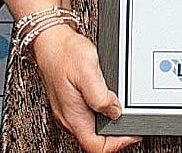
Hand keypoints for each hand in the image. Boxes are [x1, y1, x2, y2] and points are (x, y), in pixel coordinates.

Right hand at [29, 24, 140, 151]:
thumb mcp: (87, 70)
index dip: (118, 143)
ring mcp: (69, 110)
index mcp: (73, 116)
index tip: (132, 131)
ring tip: (120, 105)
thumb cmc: (64, 52)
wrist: (50, 39)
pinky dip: (103, 109)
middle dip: (117, 131)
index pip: (97, 147)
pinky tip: (108, 96)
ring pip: (94, 127)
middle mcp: (69, 118)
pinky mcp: (72, 101)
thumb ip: (101, 96)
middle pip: (97, 139)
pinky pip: (90, 113)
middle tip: (130, 117)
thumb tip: (115, 111)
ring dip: (110, 120)